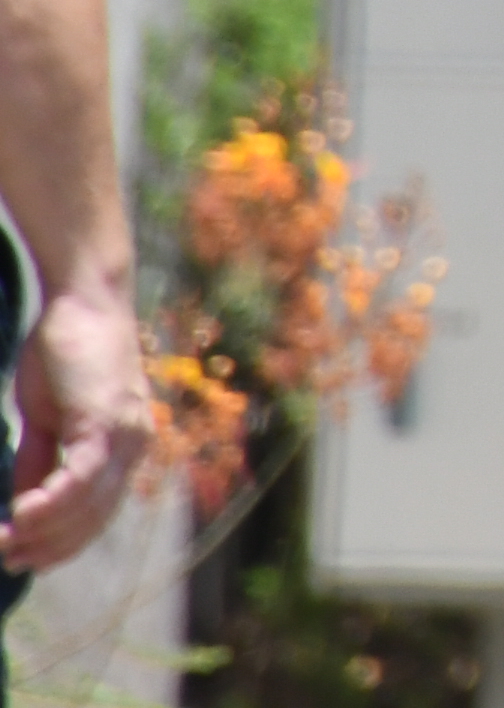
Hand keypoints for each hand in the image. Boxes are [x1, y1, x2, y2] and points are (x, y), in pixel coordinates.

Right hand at [6, 283, 147, 570]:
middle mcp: (136, 447)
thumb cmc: (65, 352)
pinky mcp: (109, 420)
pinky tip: (22, 516)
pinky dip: (54, 501)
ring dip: (44, 531)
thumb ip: (42, 461)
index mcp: (126, 450)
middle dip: (50, 546)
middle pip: (95, 519)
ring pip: (89, 504)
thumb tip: (24, 506)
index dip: (61, 543)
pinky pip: (83, 476)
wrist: (86, 299)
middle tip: (8, 559)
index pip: (98, 515)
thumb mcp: (47, 419)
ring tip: (6, 543)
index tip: (24, 559)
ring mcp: (128, 434)